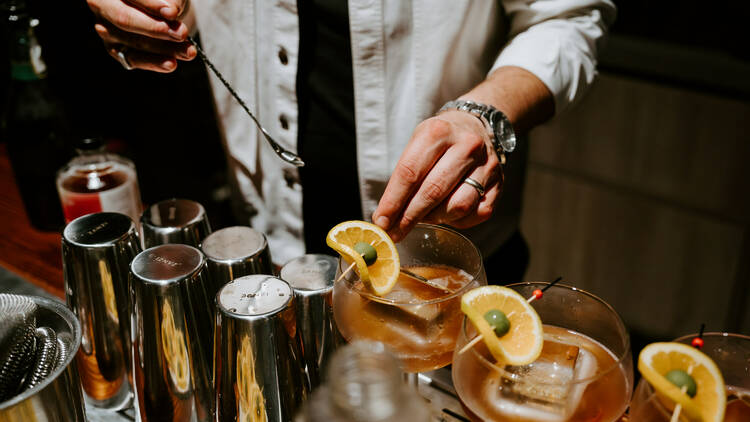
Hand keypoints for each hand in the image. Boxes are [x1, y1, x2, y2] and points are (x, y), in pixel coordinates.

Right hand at [86, 0, 195, 71]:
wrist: (163, 7)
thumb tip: (170, 11)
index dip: (150, 4)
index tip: (173, 12)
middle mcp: (101, 6)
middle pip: (124, 18)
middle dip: (155, 28)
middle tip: (181, 34)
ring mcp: (106, 29)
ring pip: (132, 41)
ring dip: (164, 48)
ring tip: (188, 51)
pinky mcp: (116, 50)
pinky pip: (133, 59)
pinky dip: (154, 62)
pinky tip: (171, 64)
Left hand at [372, 110, 502, 241]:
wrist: (474, 126)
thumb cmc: (439, 141)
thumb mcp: (417, 145)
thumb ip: (403, 178)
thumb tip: (386, 218)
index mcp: (438, 132)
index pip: (410, 173)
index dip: (393, 202)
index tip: (381, 222)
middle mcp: (466, 146)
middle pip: (433, 192)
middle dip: (409, 218)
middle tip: (394, 233)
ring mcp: (486, 165)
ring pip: (457, 206)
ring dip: (435, 218)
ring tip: (423, 216)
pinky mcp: (499, 183)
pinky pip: (476, 213)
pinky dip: (458, 220)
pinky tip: (447, 214)